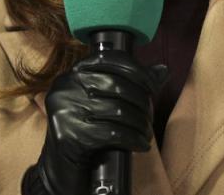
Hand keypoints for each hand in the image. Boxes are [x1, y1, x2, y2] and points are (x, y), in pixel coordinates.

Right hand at [32, 49, 168, 194]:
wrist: (60, 165)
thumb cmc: (86, 128)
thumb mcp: (103, 101)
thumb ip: (130, 82)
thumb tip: (162, 71)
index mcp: (75, 72)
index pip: (111, 59)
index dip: (138, 70)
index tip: (153, 86)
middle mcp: (66, 86)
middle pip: (117, 85)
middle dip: (142, 102)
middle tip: (150, 117)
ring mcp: (66, 110)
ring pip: (118, 111)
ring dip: (140, 124)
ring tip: (147, 133)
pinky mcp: (70, 135)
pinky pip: (113, 134)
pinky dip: (133, 139)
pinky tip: (141, 145)